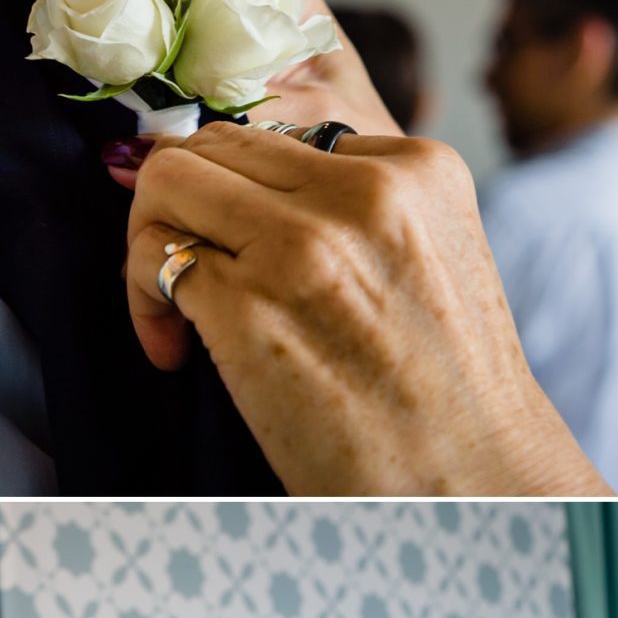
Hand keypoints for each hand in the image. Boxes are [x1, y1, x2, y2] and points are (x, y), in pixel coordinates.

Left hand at [116, 0, 608, 495]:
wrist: (473, 484)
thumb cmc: (450, 394)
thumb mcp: (436, 257)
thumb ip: (361, 207)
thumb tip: (247, 184)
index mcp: (417, 167)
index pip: (280, 133)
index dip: (241, 191)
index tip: (240, 245)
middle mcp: (361, 191)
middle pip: (215, 143)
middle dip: (185, 206)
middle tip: (191, 274)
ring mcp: (302, 245)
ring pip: (168, 181)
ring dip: (150, 241)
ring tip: (177, 311)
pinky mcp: (248, 306)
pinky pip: (154, 259)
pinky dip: (144, 303)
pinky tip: (176, 353)